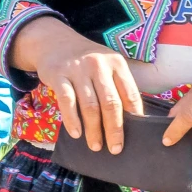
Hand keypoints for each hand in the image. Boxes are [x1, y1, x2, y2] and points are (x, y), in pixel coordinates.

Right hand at [14, 18, 141, 153]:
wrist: (54, 42)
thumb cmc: (87, 61)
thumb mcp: (107, 66)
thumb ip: (117, 87)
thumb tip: (131, 120)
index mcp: (117, 64)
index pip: (130, 94)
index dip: (135, 117)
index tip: (136, 135)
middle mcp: (99, 65)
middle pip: (111, 103)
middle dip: (115, 129)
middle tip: (116, 149)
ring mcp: (78, 69)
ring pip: (90, 105)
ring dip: (94, 130)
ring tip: (96, 146)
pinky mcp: (58, 75)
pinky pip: (67, 101)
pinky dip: (72, 120)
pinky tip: (76, 133)